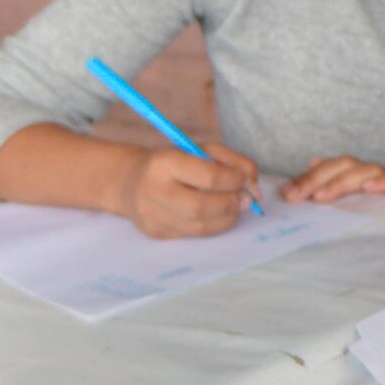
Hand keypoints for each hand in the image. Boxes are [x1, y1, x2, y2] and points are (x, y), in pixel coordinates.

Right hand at [117, 142, 260, 238]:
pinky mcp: (155, 233)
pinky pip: (193, 234)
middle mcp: (153, 190)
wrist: (129, 181)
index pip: (208, 177)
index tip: (244, 180)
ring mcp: (152, 216)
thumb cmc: (174, 162)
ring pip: (199, 226)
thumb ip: (235, 162)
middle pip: (201, 207)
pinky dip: (214, 225)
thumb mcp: (203, 150)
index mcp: (165, 162)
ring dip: (227, 218)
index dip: (234, 181)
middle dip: (231, 204)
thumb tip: (255, 188)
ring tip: (234, 206)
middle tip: (246, 199)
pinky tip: (218, 215)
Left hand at [282, 155, 384, 202]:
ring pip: (367, 170)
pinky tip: (367, 189)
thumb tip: (307, 167)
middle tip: (296, 196)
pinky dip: (381, 182)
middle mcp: (370, 174)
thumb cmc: (367, 223)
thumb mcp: (339, 210)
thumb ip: (322, 191)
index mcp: (353, 174)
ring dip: (342, 182)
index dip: (308, 176)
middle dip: (317, 178)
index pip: (330, 166)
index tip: (288, 193)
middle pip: (345, 164)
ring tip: (322, 196)